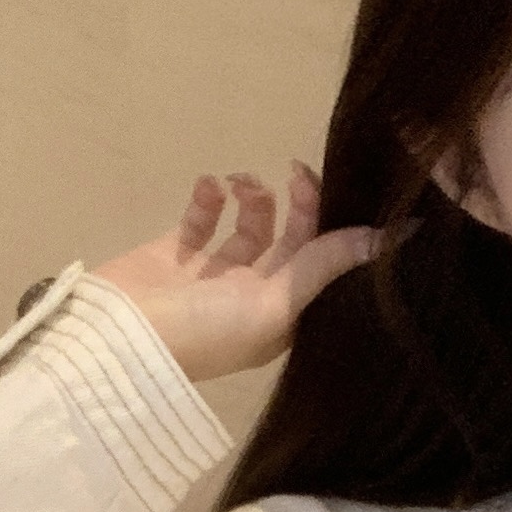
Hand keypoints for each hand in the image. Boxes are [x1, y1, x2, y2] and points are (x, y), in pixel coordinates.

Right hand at [91, 164, 376, 386]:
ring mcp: (211, 275)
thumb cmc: (204, 330)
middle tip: (294, 171)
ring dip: (252, 196)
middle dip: (297, 202)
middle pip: (290, 239)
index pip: (320, 261)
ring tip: (241, 182)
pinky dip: (208, 198)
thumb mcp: (274, 304)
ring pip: (249, 224)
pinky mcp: (174, 254)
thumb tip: (393, 238)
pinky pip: (202, 218)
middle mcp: (252, 296)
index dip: (328, 221)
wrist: (117, 340)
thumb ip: (327, 266)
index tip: (325, 186)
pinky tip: (209, 186)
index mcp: (281, 316)